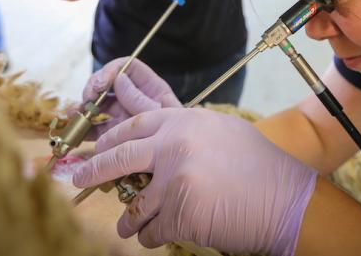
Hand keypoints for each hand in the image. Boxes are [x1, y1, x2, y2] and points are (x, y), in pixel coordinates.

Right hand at [72, 57, 180, 140]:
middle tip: (87, 100)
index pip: (127, 67)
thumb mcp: (161, 115)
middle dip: (93, 89)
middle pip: (107, 84)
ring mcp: (122, 115)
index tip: (101, 84)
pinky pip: (95, 128)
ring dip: (83, 108)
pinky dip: (83, 129)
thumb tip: (119, 79)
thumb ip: (140, 99)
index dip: (112, 70)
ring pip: (98, 105)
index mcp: (149, 87)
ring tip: (75, 115)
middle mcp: (133, 98)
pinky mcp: (114, 134)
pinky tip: (74, 132)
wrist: (179, 164)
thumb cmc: (177, 136)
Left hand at [72, 108, 317, 255]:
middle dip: (93, 171)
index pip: (133, 127)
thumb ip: (186, 132)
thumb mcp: (220, 132)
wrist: (284, 199)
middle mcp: (173, 146)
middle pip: (117, 158)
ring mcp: (173, 181)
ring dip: (129, 220)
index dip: (111, 139)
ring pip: (133, 204)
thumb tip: (157, 141)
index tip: (97, 149)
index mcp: (182, 122)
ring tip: (129, 228)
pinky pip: (151, 230)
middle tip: (77, 180)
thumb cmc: (259, 166)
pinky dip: (151, 237)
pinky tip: (156, 237)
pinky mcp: (178, 213)